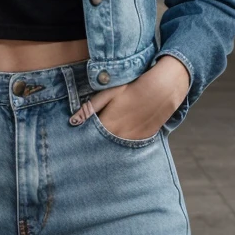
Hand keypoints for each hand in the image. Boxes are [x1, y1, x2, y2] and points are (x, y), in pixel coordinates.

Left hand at [69, 56, 190, 139]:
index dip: (84, 136)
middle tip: (91, 141)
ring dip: (110, 144)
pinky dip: (124, 142)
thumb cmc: (133, 87)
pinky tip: (124, 133)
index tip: (79, 137)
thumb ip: (90, 108)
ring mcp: (133, 140)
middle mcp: (119, 136)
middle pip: (102, 145)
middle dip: (96, 142)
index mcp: (107, 125)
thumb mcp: (109, 94)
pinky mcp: (144, 139)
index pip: (89, 138)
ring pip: (116, 147)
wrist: (162, 89)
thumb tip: (72, 121)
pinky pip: (130, 146)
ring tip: (109, 136)